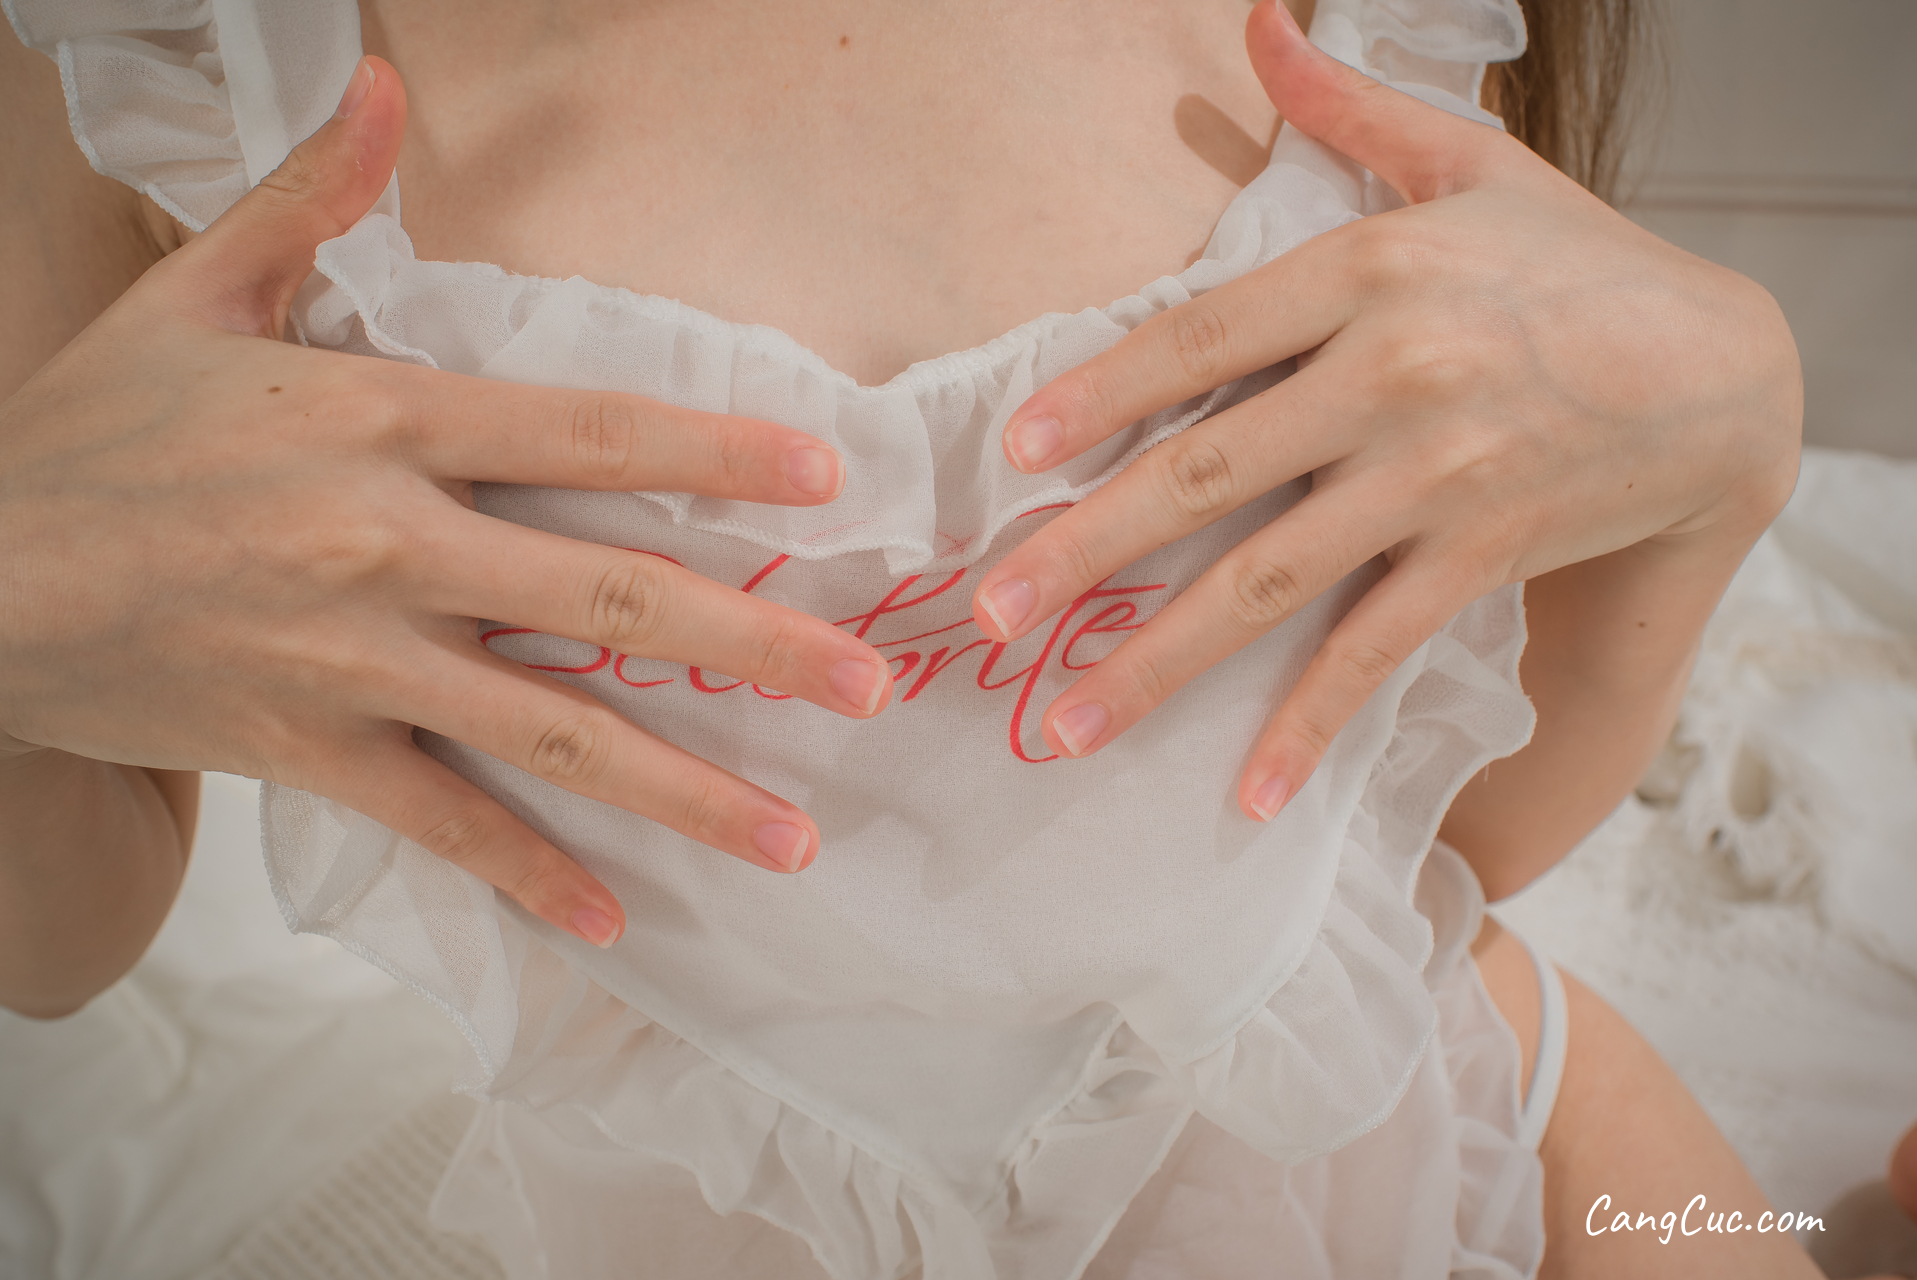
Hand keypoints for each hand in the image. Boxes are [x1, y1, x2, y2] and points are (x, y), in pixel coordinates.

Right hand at [0, 57, 893, 948]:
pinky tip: (614, 922)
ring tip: (797, 837)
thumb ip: (310, 201)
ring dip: (684, 788)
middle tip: (868, 685)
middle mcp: (389, 543)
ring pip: (552, 730)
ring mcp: (356, 659)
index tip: (824, 479)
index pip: (584, 430)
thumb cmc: (96, 433)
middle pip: (608, 592)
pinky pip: (442, 822)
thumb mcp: (197, 294)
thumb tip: (380, 86)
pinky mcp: (312, 750)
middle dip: (752, 643)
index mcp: (381, 420)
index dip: (713, 451)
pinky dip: (527, 875)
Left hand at [969, 1, 1799, 820]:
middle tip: (989, 612)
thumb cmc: (1580, 266)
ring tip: (1069, 723)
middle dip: (1084, 549)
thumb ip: (1352, 107)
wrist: (1725, 374)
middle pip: (1204, 470)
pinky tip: (1245, 797)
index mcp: (1367, 270)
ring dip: (1157, 661)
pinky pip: (1372, 653)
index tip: (1012, 457)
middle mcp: (1390, 376)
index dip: (1098, 395)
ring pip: (1266, 580)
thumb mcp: (1472, 167)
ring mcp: (1434, 478)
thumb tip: (1261, 24)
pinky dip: (1307, 728)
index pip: (1199, 336)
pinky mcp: (1478, 558)